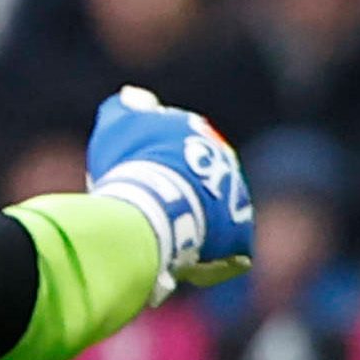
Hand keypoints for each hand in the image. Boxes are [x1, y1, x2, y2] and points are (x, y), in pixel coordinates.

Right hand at [87, 88, 255, 292]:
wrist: (154, 207)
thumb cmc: (132, 166)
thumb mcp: (120, 127)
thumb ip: (128, 108)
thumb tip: (134, 96)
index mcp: (200, 134)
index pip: (181, 146)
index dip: (157, 166)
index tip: (137, 181)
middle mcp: (225, 163)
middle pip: (199, 182)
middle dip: (179, 196)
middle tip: (148, 213)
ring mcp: (235, 199)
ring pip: (212, 217)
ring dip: (191, 229)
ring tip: (161, 244)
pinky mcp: (238, 236)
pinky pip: (222, 252)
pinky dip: (203, 261)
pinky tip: (177, 264)